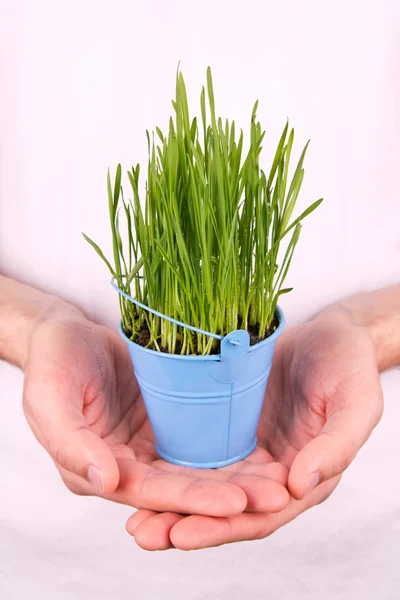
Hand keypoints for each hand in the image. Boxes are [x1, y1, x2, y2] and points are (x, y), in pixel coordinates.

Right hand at [22, 305, 289, 516]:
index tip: (236, 501)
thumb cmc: (53, 363)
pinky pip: (200, 435)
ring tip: (280, 482)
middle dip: (228, 495)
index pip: (150, 493)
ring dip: (237, 477)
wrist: (67, 333)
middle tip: (276, 497)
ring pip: (198, 467)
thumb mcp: (50, 400)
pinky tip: (263, 450)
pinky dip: (228, 445)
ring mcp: (150, 444)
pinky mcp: (167, 420)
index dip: (193, 499)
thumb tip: (106, 481)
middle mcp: (129, 466)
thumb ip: (72, 444)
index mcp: (97, 471)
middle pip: (183, 487)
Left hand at [127, 310, 382, 549]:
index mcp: (303, 477)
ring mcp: (246, 450)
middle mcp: (270, 472)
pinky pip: (196, 450)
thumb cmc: (347, 365)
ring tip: (131, 519)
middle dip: (182, 523)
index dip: (222, 526)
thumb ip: (336, 445)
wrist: (328, 332)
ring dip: (168, 504)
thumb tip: (299, 485)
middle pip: (224, 508)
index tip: (182, 532)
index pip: (260, 514)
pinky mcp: (226, 426)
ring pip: (204, 486)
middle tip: (141, 533)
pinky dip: (170, 466)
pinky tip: (137, 469)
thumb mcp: (355, 400)